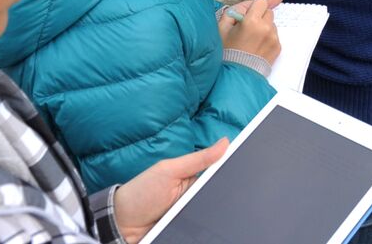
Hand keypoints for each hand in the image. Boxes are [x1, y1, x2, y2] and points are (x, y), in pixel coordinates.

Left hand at [113, 139, 228, 242]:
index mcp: (194, 178)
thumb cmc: (142, 193)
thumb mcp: (169, 170)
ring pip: (216, 212)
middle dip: (228, 193)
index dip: (234, 168)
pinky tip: (214, 223)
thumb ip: (198, 159)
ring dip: (218, 211)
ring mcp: (193, 214)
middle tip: (230, 192)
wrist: (121, 225)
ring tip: (214, 209)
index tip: (250, 163)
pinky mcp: (189, 230)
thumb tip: (226, 142)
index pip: (220, 171)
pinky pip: (205, 228)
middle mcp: (196, 195)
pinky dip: (209, 226)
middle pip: (222, 193)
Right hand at [219, 0, 282, 62]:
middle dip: (258, 17)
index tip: (246, 17)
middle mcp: (266, 28)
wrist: (233, 75)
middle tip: (246, 30)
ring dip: (263, 27)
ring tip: (250, 40)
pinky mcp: (278, 48)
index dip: (252, 9)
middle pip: (268, 12)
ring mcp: (274, 39)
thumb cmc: (226, 51)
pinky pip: (274, 35)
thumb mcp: (224, 26)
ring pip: (271, 24)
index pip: (261, 2)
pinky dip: (267, 38)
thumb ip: (241, 8)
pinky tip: (256, 46)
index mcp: (252, 21)